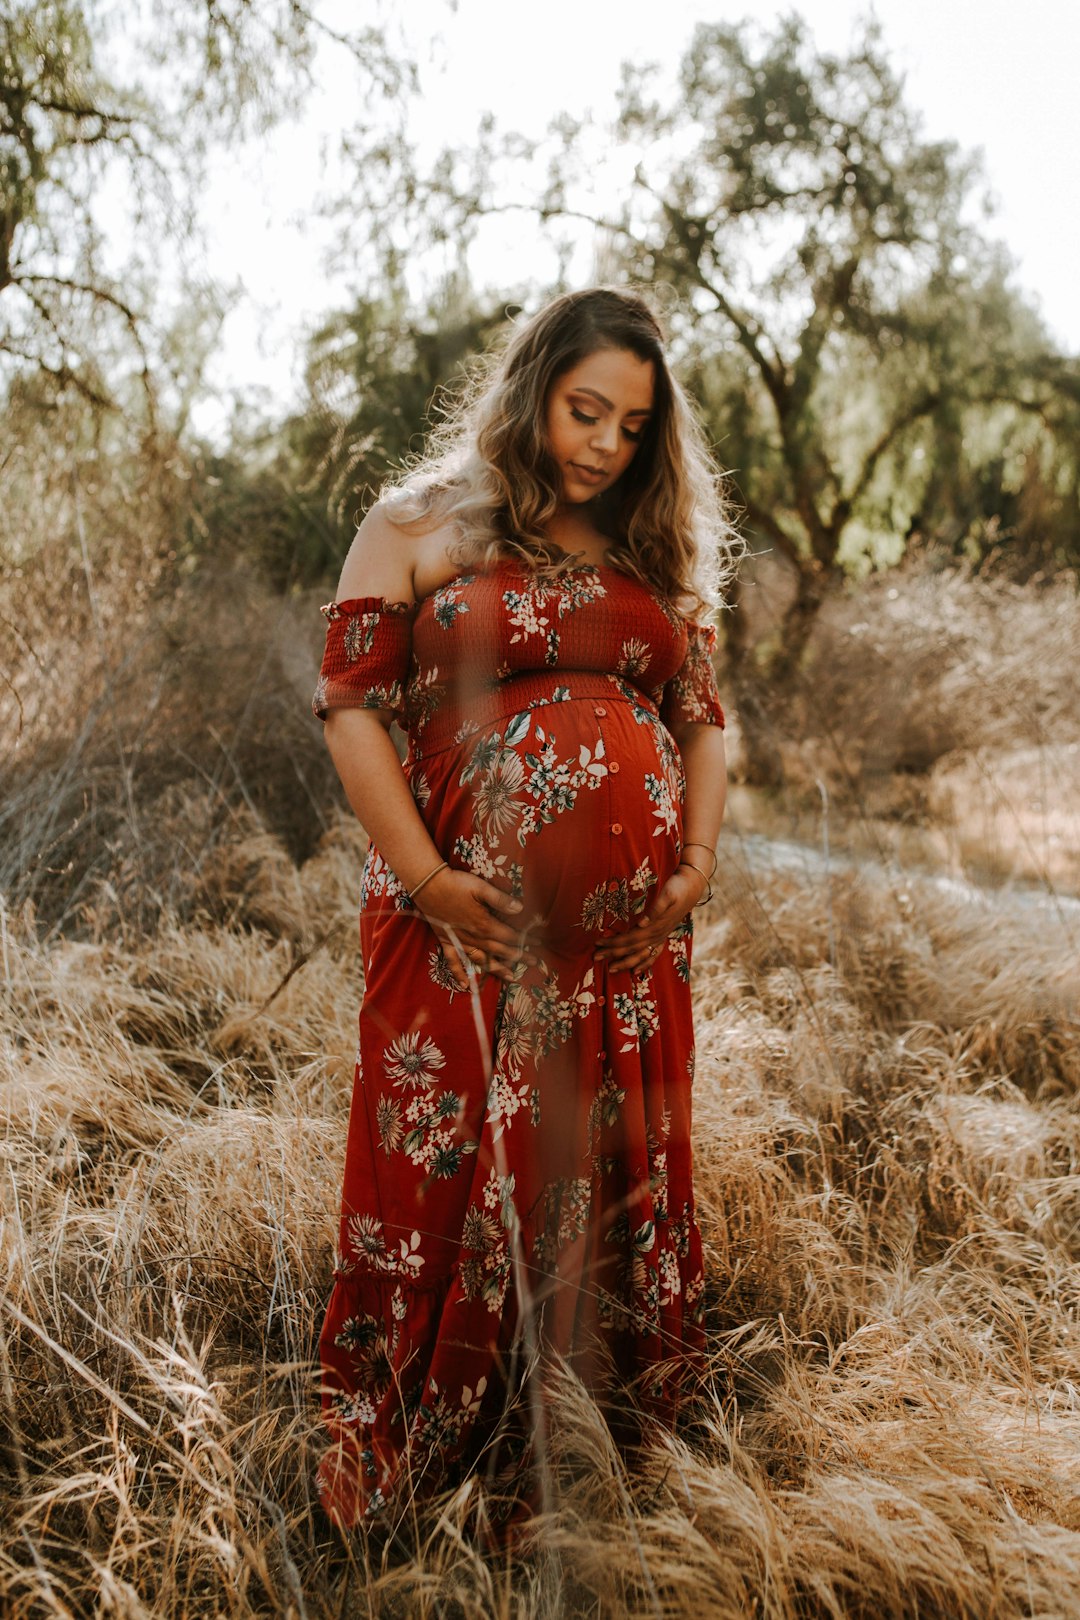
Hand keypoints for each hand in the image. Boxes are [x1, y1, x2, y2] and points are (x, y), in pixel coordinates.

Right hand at [413, 867, 533, 989]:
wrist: (428, 885)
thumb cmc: (455, 883)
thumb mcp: (480, 887)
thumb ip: (500, 900)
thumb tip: (520, 908)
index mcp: (484, 924)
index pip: (509, 936)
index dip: (524, 940)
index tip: (537, 944)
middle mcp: (473, 937)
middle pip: (500, 950)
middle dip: (518, 957)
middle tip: (533, 963)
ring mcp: (459, 941)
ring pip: (481, 959)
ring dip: (497, 969)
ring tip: (510, 977)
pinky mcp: (446, 941)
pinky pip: (453, 962)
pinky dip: (459, 974)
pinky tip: (465, 985)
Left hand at [592, 864, 705, 974]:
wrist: (693, 887)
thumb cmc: (677, 888)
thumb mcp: (667, 894)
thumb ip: (656, 909)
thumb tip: (642, 923)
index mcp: (654, 926)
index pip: (629, 938)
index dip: (613, 942)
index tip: (598, 943)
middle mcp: (657, 935)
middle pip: (631, 949)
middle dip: (613, 954)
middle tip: (595, 958)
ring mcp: (661, 937)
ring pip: (641, 955)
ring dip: (625, 963)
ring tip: (611, 969)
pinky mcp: (664, 936)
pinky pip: (653, 955)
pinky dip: (644, 964)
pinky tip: (636, 971)